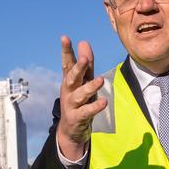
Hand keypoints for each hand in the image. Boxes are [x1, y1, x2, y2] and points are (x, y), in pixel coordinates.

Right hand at [56, 35, 106, 160]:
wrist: (70, 130)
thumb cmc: (78, 101)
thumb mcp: (82, 81)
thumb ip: (85, 63)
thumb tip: (84, 42)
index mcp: (69, 80)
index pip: (67, 63)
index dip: (66, 51)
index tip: (64, 38)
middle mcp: (68, 91)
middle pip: (72, 77)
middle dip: (78, 68)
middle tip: (84, 59)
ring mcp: (71, 105)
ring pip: (80, 95)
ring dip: (90, 87)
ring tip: (100, 80)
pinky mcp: (77, 118)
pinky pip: (86, 112)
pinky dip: (94, 107)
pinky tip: (103, 102)